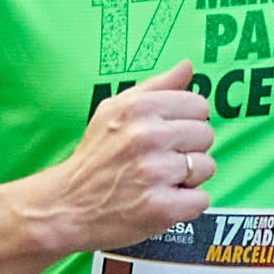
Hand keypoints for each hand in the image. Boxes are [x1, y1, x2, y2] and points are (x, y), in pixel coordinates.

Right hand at [12, 64, 212, 258]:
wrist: (66, 206)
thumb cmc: (94, 158)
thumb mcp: (114, 110)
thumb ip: (155, 87)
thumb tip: (187, 66)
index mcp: (139, 108)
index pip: (199, 105)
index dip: (187, 122)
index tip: (169, 135)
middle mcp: (147, 136)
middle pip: (206, 135)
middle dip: (188, 150)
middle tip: (162, 161)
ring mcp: (155, 173)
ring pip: (206, 167)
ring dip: (189, 178)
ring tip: (160, 182)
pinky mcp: (161, 207)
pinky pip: (201, 198)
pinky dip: (185, 204)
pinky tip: (162, 201)